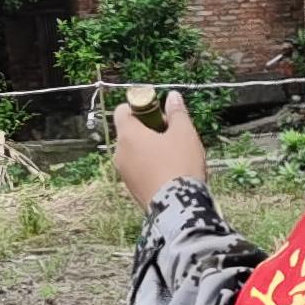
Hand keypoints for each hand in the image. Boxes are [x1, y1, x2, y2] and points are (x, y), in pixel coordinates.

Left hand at [111, 88, 209, 207]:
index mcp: (128, 135)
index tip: (161, 117)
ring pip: (135, 153)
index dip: (141, 109)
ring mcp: (123, 173)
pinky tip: (171, 175)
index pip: (123, 110)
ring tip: (175, 159)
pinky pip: (139, 170)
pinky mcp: (131, 190)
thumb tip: (172, 96)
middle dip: (150, 131)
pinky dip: (151, 168)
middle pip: (130, 132)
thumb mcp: (184, 134)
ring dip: (151, 151)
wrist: (178, 209)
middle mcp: (119, 152)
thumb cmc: (180, 165)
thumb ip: (177, 113)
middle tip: (173, 138)